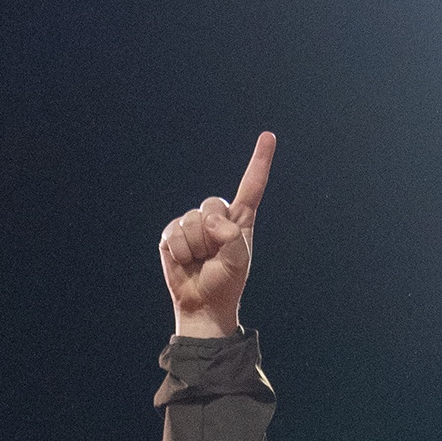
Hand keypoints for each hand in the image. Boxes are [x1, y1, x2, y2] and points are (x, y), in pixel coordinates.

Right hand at [159, 132, 274, 338]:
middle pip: (213, 204)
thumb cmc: (225, 282)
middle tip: (213, 256)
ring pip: (192, 221)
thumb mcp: (238, 260)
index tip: (268, 137)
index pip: (251, 186)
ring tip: (200, 261)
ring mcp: (192, 223)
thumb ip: (231, 236)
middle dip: (213, 232)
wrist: (202, 303)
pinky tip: (185, 261)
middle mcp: (217, 217)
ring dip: (196, 247)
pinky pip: (175, 233)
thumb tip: (209, 221)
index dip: (259, 161)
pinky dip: (181, 252)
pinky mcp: (173, 233)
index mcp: (240, 219)